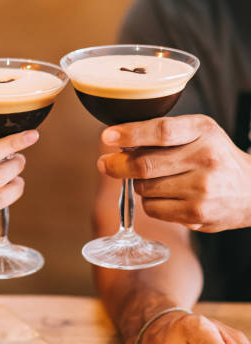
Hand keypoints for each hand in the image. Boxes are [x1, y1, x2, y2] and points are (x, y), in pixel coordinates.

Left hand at [99, 115, 250, 231]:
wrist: (250, 190)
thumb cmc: (215, 158)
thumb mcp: (199, 133)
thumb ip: (164, 134)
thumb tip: (118, 143)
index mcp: (204, 130)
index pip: (162, 131)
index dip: (130, 134)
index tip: (107, 137)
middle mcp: (205, 158)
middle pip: (146, 165)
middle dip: (119, 165)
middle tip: (106, 164)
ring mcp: (202, 188)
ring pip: (145, 188)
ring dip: (138, 185)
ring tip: (153, 180)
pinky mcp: (196, 214)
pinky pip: (153, 209)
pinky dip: (150, 203)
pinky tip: (164, 196)